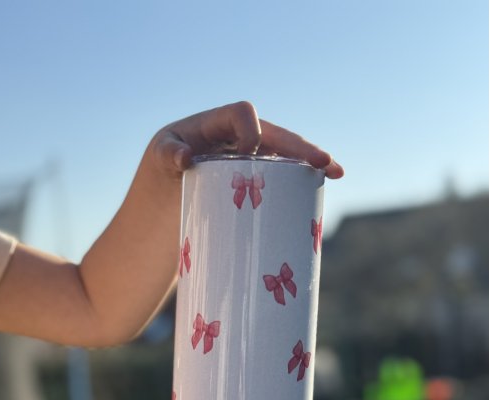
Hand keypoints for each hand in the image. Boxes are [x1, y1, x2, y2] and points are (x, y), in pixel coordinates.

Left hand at [150, 101, 344, 178]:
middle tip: (322, 162)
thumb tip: (184, 158)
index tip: (248, 155)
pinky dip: (303, 181)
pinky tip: (323, 189)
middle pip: (276, 134)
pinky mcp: (257, 180)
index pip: (243, 114)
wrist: (165, 193)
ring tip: (334, 172)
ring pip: (286, 154)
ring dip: (311, 161)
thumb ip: (167, 154)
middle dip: (299, 146)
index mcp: (217, 123)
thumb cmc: (161, 172)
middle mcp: (240, 136)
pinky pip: (284, 175)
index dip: (251, 130)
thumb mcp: (159, 159)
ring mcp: (251, 158)